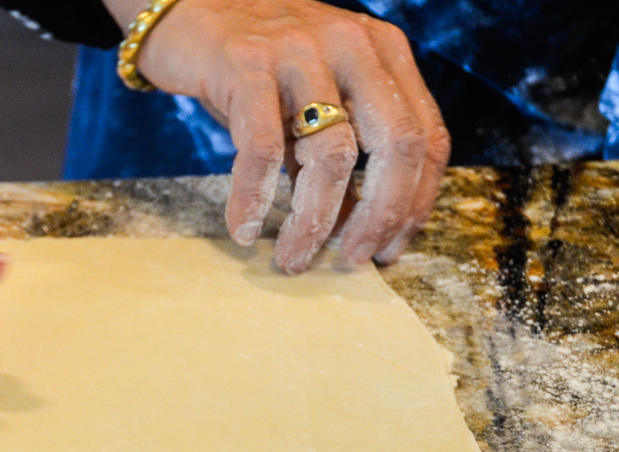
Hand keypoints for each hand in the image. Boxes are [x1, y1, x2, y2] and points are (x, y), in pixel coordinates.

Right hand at [119, 0, 448, 271]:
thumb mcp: (319, 92)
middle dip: (379, 216)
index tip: (390, 248)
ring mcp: (301, 52)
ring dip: (315, 219)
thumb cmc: (258, 65)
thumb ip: (344, 145)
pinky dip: (253, 198)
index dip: (414, 202)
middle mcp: (353, 45)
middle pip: (396, 145)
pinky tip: (242, 228)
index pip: (426, 136)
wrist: (191, 6)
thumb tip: (358, 227)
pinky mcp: (246, 64)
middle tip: (352, 260)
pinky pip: (261, 148)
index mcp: (384, 52)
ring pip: (333, 154)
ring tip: (292, 257)